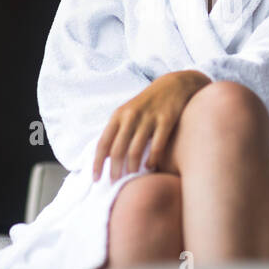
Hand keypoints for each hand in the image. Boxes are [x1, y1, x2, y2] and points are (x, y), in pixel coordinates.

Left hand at [93, 70, 209, 180]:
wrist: (173, 84)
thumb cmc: (147, 104)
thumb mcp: (128, 112)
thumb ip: (117, 131)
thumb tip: (105, 157)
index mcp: (118, 115)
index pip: (103, 143)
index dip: (97, 163)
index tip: (95, 179)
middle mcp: (131, 116)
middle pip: (117, 150)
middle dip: (114, 170)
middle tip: (114, 183)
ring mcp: (149, 118)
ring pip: (135, 150)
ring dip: (132, 168)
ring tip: (132, 177)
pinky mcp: (166, 120)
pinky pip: (157, 145)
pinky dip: (152, 159)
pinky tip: (151, 166)